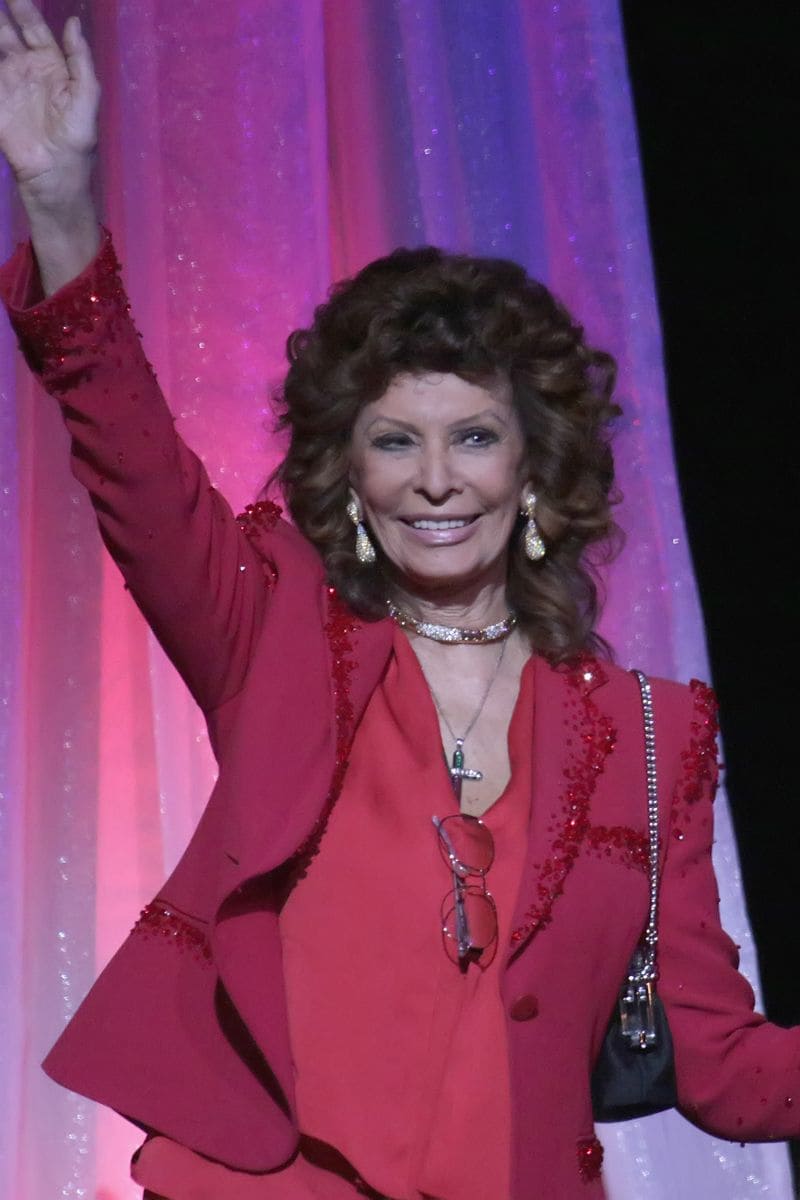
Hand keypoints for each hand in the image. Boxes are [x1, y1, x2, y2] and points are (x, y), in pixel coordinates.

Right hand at [0, 0, 98, 208]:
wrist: (53, 177)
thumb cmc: (75, 141)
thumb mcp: (86, 100)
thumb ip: (81, 61)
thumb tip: (74, 22)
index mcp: (51, 65)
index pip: (34, 28)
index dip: (24, 8)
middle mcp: (26, 69)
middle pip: (7, 32)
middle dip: (0, 15)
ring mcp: (7, 83)